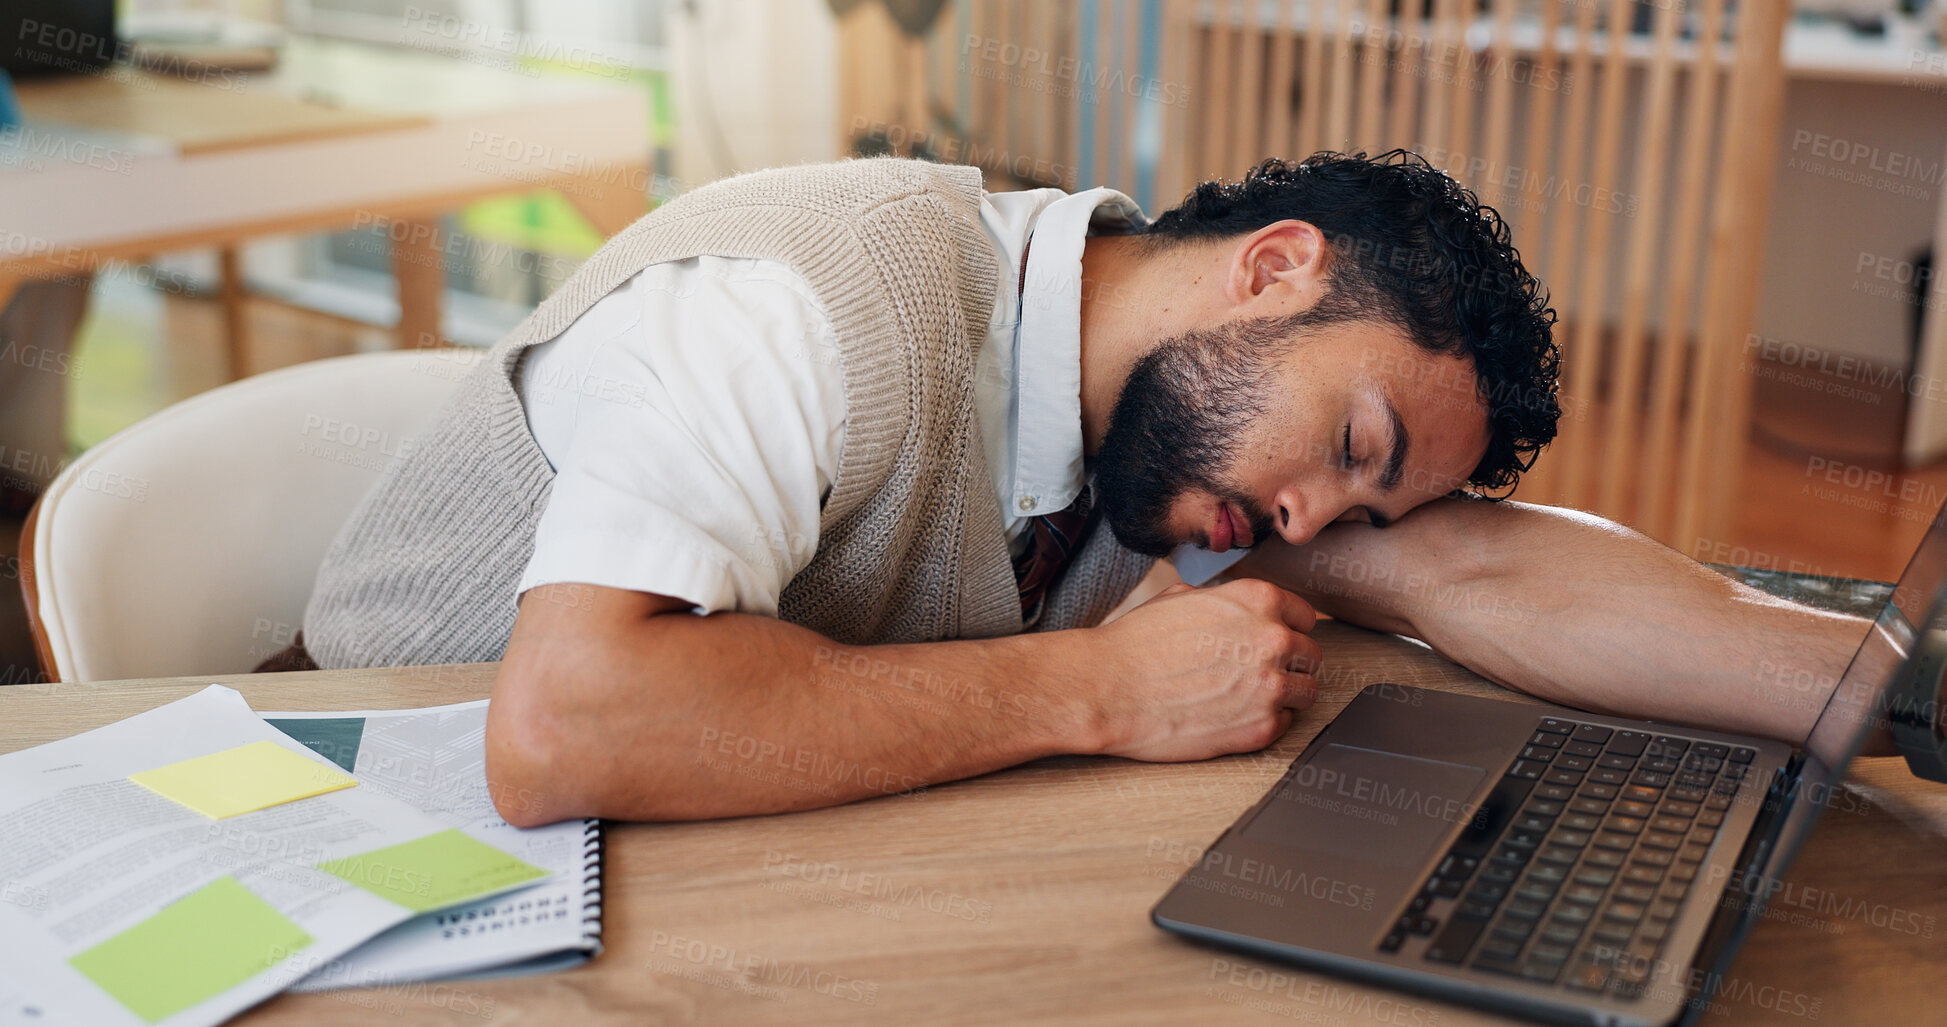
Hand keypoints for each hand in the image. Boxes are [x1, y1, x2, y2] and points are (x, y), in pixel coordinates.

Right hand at [1083, 578, 1320, 761]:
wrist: (1107, 689)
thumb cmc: (1135, 643)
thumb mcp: (1183, 598)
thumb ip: (1226, 603)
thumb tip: (1239, 611)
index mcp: (1258, 600)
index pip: (1304, 617)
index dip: (1286, 630)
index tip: (1273, 643)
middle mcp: (1274, 640)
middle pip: (1310, 655)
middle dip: (1287, 663)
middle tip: (1256, 673)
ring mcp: (1271, 686)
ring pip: (1307, 692)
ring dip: (1284, 695)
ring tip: (1248, 698)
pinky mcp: (1261, 728)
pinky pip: (1285, 725)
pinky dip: (1265, 722)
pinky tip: (1233, 716)